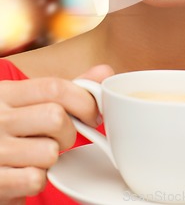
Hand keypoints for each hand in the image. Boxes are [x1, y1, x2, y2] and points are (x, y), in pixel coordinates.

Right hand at [0, 64, 113, 202]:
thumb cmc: (15, 131)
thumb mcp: (32, 103)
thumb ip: (68, 88)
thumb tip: (105, 72)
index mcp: (6, 92)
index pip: (55, 88)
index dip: (83, 101)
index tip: (93, 115)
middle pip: (56, 117)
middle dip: (69, 132)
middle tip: (61, 139)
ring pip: (49, 152)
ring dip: (52, 159)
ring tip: (39, 156)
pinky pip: (35, 179)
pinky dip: (38, 180)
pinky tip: (27, 172)